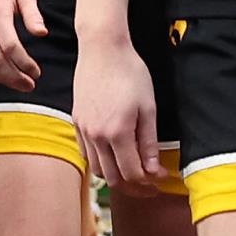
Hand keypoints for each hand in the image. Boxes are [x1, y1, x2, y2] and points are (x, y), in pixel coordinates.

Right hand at [72, 40, 164, 196]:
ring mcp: (83, 130)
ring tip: (131, 169)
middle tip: (148, 182)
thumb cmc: (130, 72)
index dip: (148, 182)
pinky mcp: (76, 122)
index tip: (160, 179)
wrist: (102, 49)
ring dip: (114, 175)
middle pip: (112, 178)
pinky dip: (100, 161)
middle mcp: (96, 136)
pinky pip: (86, 153)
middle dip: (132, 185)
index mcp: (117, 133)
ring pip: (96, 169)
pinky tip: (113, 154)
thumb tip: (154, 170)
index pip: (132, 173)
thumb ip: (149, 142)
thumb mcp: (148, 107)